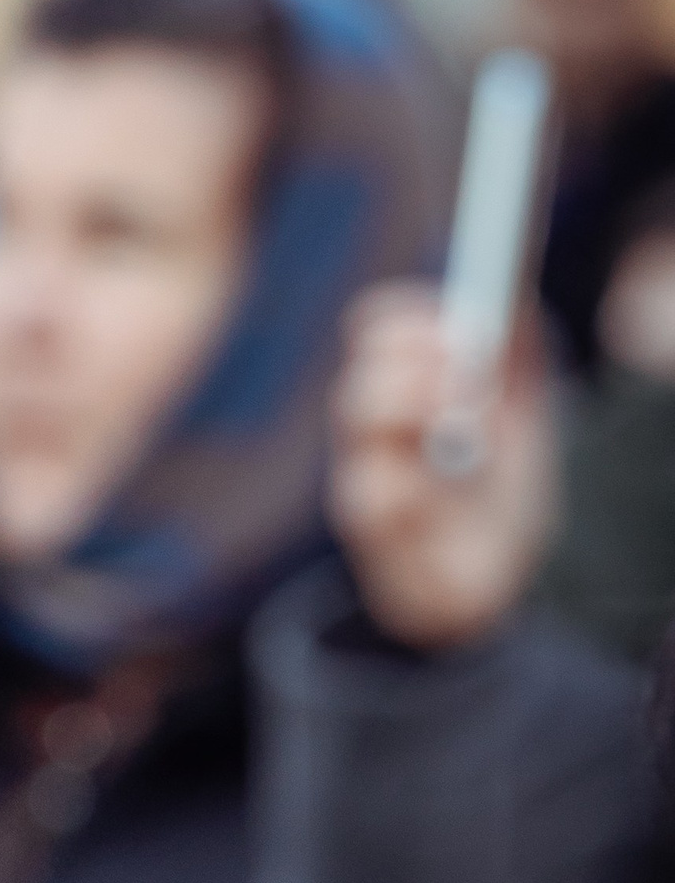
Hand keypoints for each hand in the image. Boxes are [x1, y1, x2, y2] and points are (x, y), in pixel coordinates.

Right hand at [328, 279, 558, 650]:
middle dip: (421, 355)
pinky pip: (377, 487)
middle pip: (364, 360)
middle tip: (470, 372)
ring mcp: (363, 474)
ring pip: (360, 410)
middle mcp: (371, 428)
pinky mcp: (369, 525)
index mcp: (400, 389)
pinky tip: (448, 481)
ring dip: (419, 400)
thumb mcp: (522, 415)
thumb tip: (515, 297)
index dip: (409, 315)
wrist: (485, 585)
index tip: (459, 323)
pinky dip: (419, 478)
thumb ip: (519, 355)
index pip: (375, 328)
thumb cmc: (496, 497)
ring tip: (469, 425)